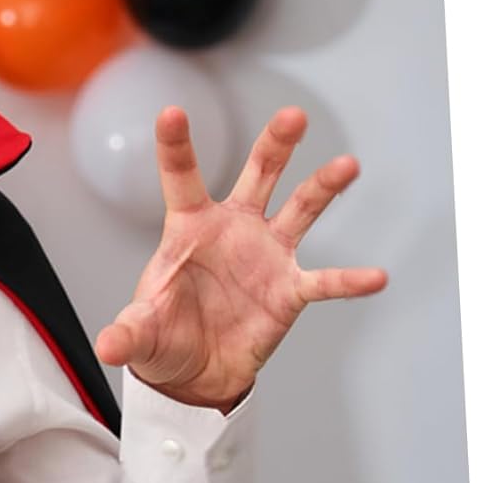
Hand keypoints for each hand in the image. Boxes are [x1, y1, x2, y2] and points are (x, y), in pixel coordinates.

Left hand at [94, 106, 387, 411]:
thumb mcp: (140, 333)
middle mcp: (233, 230)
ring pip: (300, 210)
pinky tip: (376, 277)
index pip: (181, 178)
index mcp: (190, 227)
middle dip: (275, 145)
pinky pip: (324, 281)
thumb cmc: (164, 336)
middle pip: (258, 175)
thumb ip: (127, 334)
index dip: (176, 145)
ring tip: (347, 165)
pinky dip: (348, 281)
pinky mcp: (289, 289)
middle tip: (292, 116)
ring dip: (323, 188)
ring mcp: (266, 255)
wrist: (195, 372)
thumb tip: (107, 347)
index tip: (172, 111)